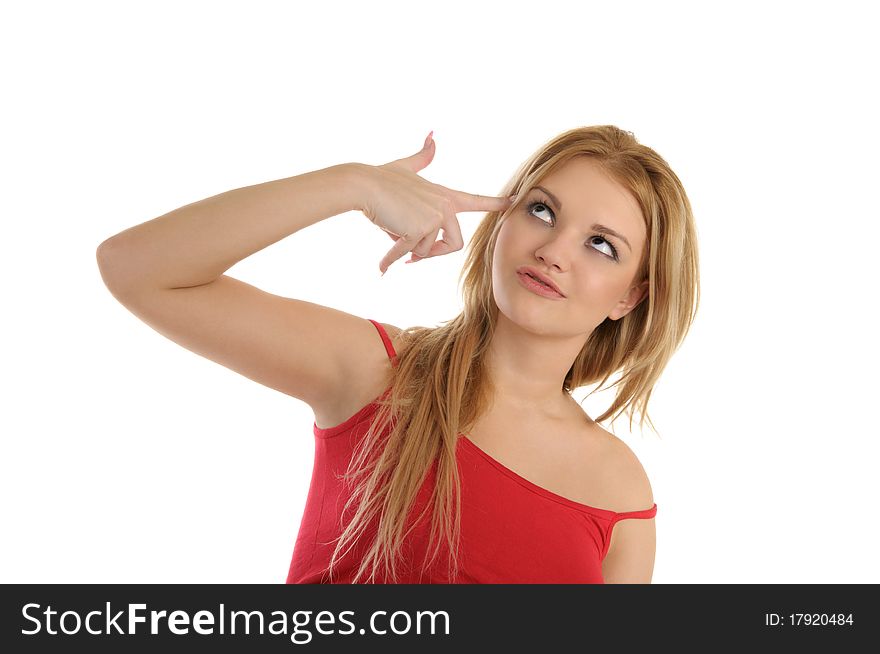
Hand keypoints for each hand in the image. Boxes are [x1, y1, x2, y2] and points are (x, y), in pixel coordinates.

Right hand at [359, 131, 512, 274]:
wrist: (364, 185)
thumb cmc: (382, 178)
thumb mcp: (406, 166)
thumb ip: (422, 156)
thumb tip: (432, 135)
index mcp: (445, 196)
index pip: (477, 201)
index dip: (496, 203)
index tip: (515, 201)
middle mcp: (444, 207)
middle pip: (454, 244)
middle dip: (433, 253)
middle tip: (414, 256)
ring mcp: (433, 218)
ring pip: (425, 251)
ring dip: (406, 248)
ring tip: (392, 230)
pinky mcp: (418, 229)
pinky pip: (408, 254)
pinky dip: (391, 260)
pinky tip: (382, 268)